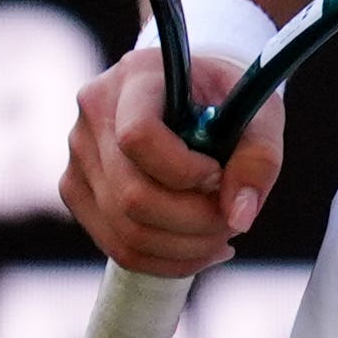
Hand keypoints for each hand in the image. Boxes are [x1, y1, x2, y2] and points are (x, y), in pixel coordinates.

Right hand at [59, 43, 286, 277]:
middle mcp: (94, 114)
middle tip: (232, 220)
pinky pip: (118, 246)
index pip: (139, 137)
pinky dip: (166, 259)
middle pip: (133, 196)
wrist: (194, 93)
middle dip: (195, 221)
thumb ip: (259, 159)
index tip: (218, 173)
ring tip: (222, 232)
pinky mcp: (76, 190)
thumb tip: (239, 217)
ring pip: (126, 232)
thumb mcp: (260, 113)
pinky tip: (201, 246)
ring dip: (186, 247)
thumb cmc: (228, 99)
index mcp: (135, 78)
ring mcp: (78, 155)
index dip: (185, 170)